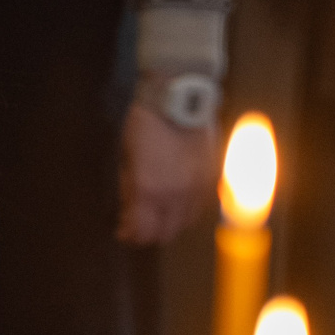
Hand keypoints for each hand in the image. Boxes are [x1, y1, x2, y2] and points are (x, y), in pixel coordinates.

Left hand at [115, 100, 217, 245]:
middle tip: (138, 228)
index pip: (142, 231)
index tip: (123, 232)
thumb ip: (130, 188)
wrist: (180, 99)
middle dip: (149, 234)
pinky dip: (187, 210)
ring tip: (157, 216)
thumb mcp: (127, 157)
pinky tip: (177, 203)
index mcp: (149, 190)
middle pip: (165, 233)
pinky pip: (200, 206)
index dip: (131, 235)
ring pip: (185, 223)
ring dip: (170, 224)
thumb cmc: (146, 124)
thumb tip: (129, 210)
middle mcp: (176, 195)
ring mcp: (197, 188)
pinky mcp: (211, 178)